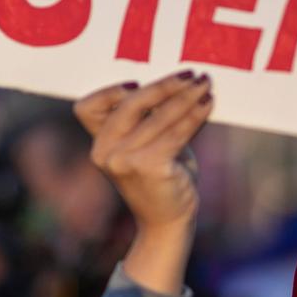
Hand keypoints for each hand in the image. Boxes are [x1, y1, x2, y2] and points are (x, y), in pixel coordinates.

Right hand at [74, 71, 212, 234]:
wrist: (167, 222)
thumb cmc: (161, 178)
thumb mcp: (149, 144)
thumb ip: (152, 117)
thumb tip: (181, 81)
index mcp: (98, 145)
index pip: (88, 107)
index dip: (110, 91)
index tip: (139, 81)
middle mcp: (105, 152)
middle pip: (129, 104)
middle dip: (163, 85)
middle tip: (191, 74)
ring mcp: (124, 161)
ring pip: (159, 116)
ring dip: (186, 97)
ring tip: (206, 84)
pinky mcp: (149, 167)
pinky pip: (176, 132)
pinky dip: (195, 115)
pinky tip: (208, 104)